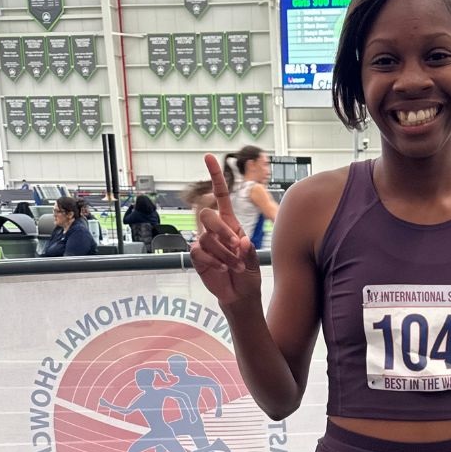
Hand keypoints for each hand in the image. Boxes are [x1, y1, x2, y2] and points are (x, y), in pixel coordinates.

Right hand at [190, 154, 261, 303]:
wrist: (240, 294)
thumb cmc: (248, 273)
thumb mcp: (254, 259)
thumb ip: (248, 250)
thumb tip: (241, 241)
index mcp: (230, 222)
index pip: (220, 195)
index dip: (215, 177)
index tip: (209, 157)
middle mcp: (215, 230)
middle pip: (207, 215)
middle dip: (222, 231)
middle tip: (237, 247)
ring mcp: (204, 242)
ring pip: (206, 237)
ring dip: (224, 253)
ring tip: (236, 265)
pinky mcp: (197, 256)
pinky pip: (199, 251)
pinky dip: (213, 260)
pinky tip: (223, 268)